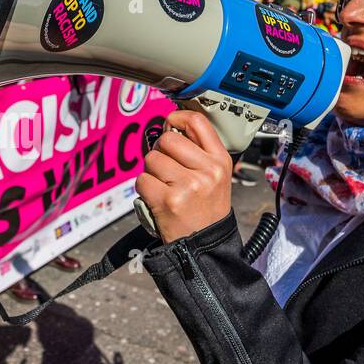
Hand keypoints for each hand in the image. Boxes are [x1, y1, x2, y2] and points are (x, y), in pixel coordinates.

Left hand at [135, 109, 232, 242]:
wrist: (204, 245)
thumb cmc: (205, 209)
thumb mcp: (215, 176)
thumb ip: (197, 151)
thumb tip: (169, 127)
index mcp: (220, 161)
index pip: (197, 121)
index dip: (177, 117)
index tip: (170, 124)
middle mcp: (207, 171)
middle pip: (168, 139)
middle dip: (160, 151)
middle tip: (166, 169)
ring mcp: (188, 185)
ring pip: (152, 159)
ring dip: (151, 172)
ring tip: (164, 187)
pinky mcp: (168, 200)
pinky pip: (142, 180)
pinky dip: (144, 189)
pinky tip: (157, 199)